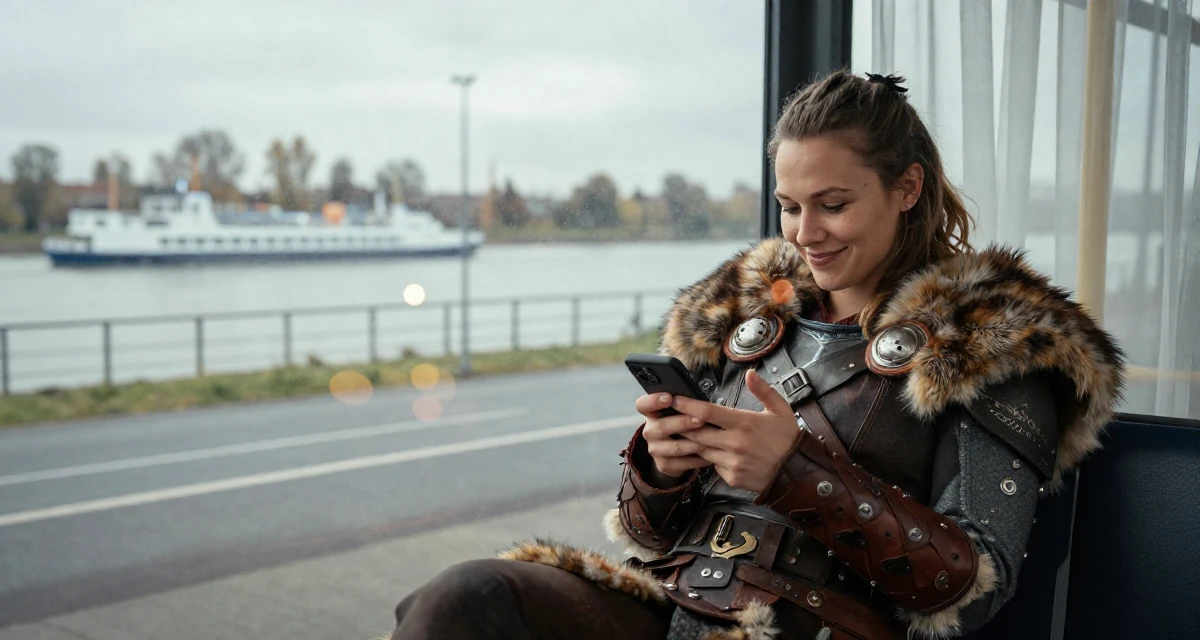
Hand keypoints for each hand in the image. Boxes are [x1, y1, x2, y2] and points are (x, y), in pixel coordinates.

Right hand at [635, 392, 711, 479]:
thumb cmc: (683, 423)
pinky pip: (683, 463)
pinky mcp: (663, 465)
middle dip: (682, 423)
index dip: (653, 401)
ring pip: (674, 447)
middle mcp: (649, 431)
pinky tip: (710, 454)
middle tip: (700, 420)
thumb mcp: (681, 411)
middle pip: (660, 427)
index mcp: (651, 413)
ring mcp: (655, 449)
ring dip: (694, 443)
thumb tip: (699, 400)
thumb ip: (684, 404)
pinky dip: (698, 459)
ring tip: (711, 439)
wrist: (677, 452)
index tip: (670, 398)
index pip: (643, 405)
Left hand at [666, 369, 800, 493]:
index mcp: (744, 423)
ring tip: (694, 435)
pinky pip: (714, 467)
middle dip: (684, 425)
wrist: (798, 472)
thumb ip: (763, 390)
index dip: (687, 405)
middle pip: (697, 432)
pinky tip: (720, 454)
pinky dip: (713, 460)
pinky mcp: (732, 478)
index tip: (674, 399)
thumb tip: (750, 373)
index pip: (707, 412)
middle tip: (676, 418)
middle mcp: (734, 443)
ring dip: (697, 443)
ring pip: (702, 450)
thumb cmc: (788, 439)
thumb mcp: (780, 410)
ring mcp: (732, 463)